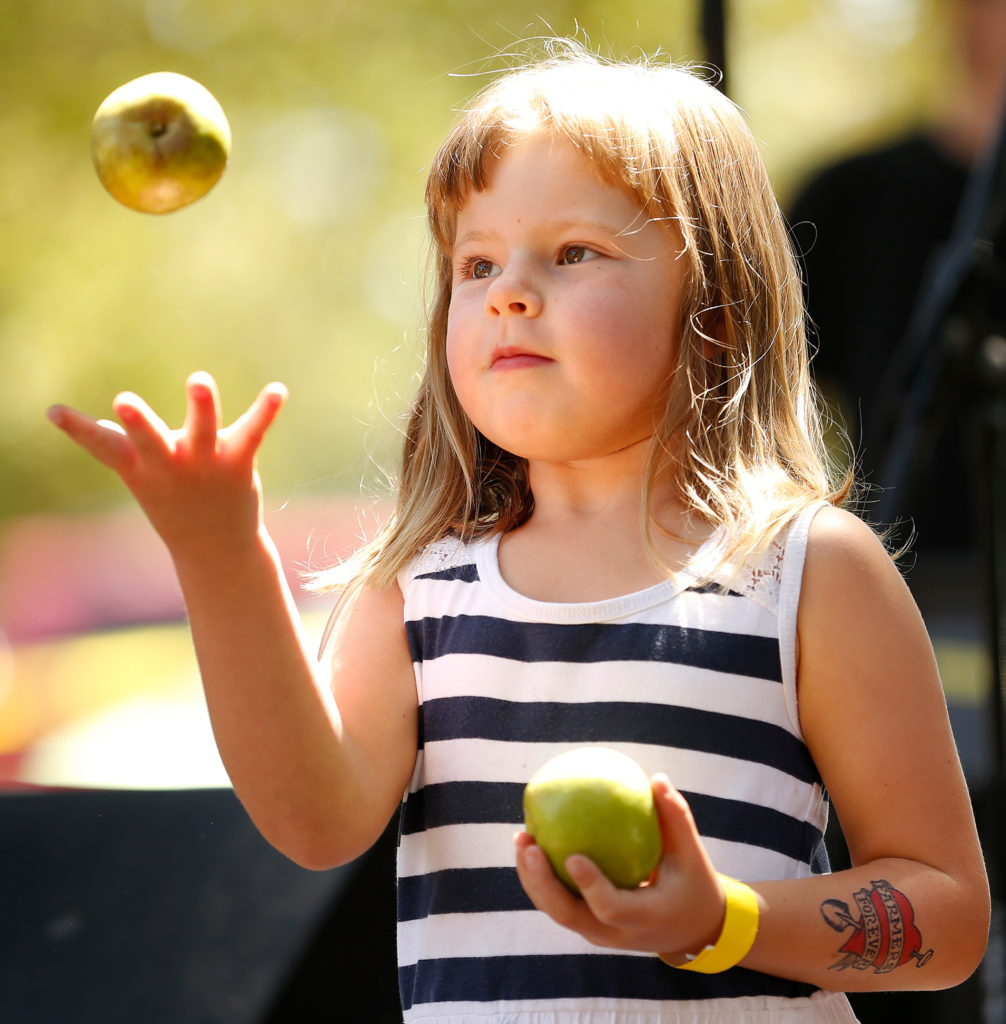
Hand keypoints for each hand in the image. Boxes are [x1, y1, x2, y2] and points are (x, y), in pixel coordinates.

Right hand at [48, 371, 286, 566]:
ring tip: (198, 381)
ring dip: (200, 407)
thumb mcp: (141, 477)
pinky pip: (252, 432)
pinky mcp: (237, 462)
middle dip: (138, 422)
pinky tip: (278, 391)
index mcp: (141, 467)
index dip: (78, 430)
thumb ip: (118, 448)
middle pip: (150, 440)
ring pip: (201, 431)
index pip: (103, 447)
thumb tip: (80, 422)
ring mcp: (205, 463)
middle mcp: (170, 464)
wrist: (215, 550)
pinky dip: (265, 410)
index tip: (54, 412)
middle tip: (123, 403)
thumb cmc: (173, 503)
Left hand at [514, 774, 725, 958]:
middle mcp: (616, 933)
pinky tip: (533, 842)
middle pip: (569, 916)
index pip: (611, 908)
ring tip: (522, 838)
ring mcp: (599, 934)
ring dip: (533, 880)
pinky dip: (542, 878)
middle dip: (543, 884)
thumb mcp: (692, 854)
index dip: (590, 886)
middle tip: (530, 844)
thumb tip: (655, 778)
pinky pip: (560, 904)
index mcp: (644, 918)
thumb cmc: (692, 884)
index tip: (572, 856)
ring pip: (557, 912)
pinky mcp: (590, 926)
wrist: (693, 930)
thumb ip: (675, 818)